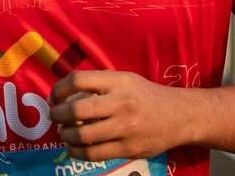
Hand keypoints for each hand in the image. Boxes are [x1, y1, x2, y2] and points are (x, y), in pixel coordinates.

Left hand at [50, 70, 193, 160]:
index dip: (59, 89)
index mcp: (118, 82)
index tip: (54, 96)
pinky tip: (73, 148)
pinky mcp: (128, 149)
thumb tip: (63, 95)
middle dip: (58, 114)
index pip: (78, 80)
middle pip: (76, 110)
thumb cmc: (145, 96)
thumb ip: (98, 85)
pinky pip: (94, 154)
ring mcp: (125, 128)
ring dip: (65, 135)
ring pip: (83, 135)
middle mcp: (121, 103)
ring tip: (63, 133)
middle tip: (55, 116)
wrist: (179, 116)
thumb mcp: (124, 80)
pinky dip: (77, 152)